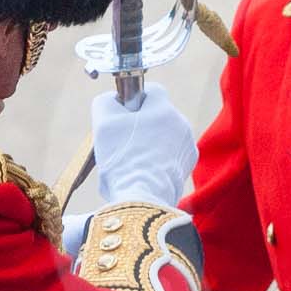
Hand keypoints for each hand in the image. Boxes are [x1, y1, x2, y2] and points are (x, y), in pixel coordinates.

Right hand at [91, 83, 197, 207]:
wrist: (143, 199)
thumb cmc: (122, 161)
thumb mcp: (103, 123)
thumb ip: (106, 101)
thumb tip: (112, 99)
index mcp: (164, 109)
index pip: (151, 91)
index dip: (133, 101)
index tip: (121, 117)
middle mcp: (182, 124)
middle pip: (158, 114)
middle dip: (140, 124)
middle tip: (122, 141)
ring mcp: (187, 146)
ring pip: (164, 135)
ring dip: (149, 142)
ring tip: (131, 160)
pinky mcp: (187, 166)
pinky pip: (170, 154)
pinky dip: (158, 159)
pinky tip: (143, 171)